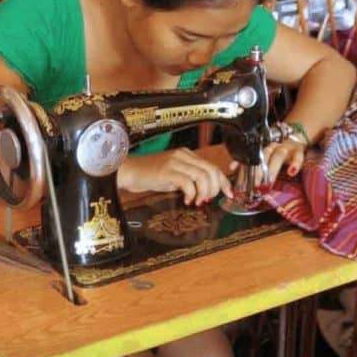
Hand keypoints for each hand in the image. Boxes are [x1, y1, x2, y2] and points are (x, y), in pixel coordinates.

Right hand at [118, 148, 233, 205]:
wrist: (127, 171)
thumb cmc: (148, 175)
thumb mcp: (173, 176)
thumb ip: (189, 180)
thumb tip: (205, 191)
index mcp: (187, 155)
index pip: (212, 166)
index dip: (223, 181)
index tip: (228, 193)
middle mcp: (183, 155)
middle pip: (211, 170)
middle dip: (214, 188)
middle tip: (207, 200)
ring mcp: (175, 162)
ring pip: (202, 176)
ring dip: (203, 192)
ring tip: (197, 201)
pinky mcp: (166, 171)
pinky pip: (188, 182)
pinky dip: (191, 194)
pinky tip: (186, 200)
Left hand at [229, 139, 306, 186]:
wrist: (295, 135)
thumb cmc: (275, 149)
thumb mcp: (261, 154)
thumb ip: (247, 161)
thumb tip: (231, 168)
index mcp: (261, 147)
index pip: (250, 160)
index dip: (243, 173)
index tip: (239, 187)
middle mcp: (272, 145)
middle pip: (262, 158)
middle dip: (257, 174)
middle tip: (253, 189)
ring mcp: (286, 147)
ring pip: (278, 156)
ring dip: (272, 171)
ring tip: (267, 185)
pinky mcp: (299, 149)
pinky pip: (298, 156)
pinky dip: (295, 163)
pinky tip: (291, 172)